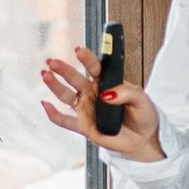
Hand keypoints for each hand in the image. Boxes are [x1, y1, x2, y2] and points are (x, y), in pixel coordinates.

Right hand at [40, 47, 165, 163]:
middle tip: (53, 62)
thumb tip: (106, 95)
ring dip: (55, 86)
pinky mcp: (84, 126)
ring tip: (46, 75)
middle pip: (75, 79)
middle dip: (63, 69)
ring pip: (66, 96)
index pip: (94, 67)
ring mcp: (86, 109)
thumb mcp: (142, 99)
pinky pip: (65, 120)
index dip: (86, 58)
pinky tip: (45, 105)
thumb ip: (126, 93)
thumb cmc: (143, 115)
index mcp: (106, 82)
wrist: (143, 138)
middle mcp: (92, 93)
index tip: (79, 51)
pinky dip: (54, 114)